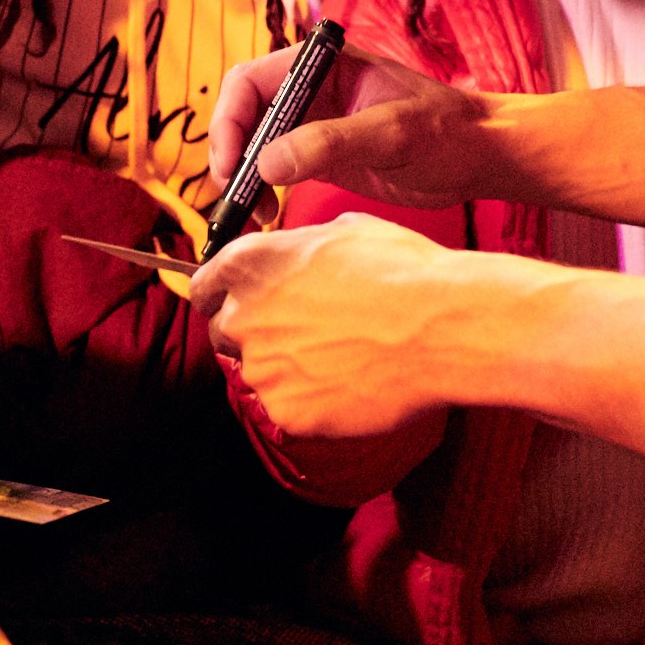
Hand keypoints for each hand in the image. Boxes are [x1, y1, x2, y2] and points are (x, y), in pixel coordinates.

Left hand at [195, 212, 468, 438]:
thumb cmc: (402, 271)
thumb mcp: (344, 231)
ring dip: (288, 369)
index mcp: (250, 265)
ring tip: (341, 358)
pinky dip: (312, 403)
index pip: (204, 286)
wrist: (441, 328)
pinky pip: (289, 409)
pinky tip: (350, 384)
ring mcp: (263, 369)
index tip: (238, 302)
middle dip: (256, 333)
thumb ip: (300, 247)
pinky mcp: (287, 412)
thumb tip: (297, 254)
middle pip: (226, 333)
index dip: (222, 295)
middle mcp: (243, 317)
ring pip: (261, 374)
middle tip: (304, 333)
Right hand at [209, 40, 501, 209]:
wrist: (480, 155)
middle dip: (231, 156)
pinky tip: (267, 217)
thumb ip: (333, 142)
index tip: (231, 164)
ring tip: (253, 216)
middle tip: (237, 199)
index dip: (229, 121)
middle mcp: (309, 93)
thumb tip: (269, 162)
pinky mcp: (321, 158)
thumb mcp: (394, 132)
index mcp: (321, 66)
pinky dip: (262, 194)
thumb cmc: (448, 129)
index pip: (250, 83)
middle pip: (244, 117)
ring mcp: (313, 126)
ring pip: (254, 148)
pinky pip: (275, 173)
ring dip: (244, 181)